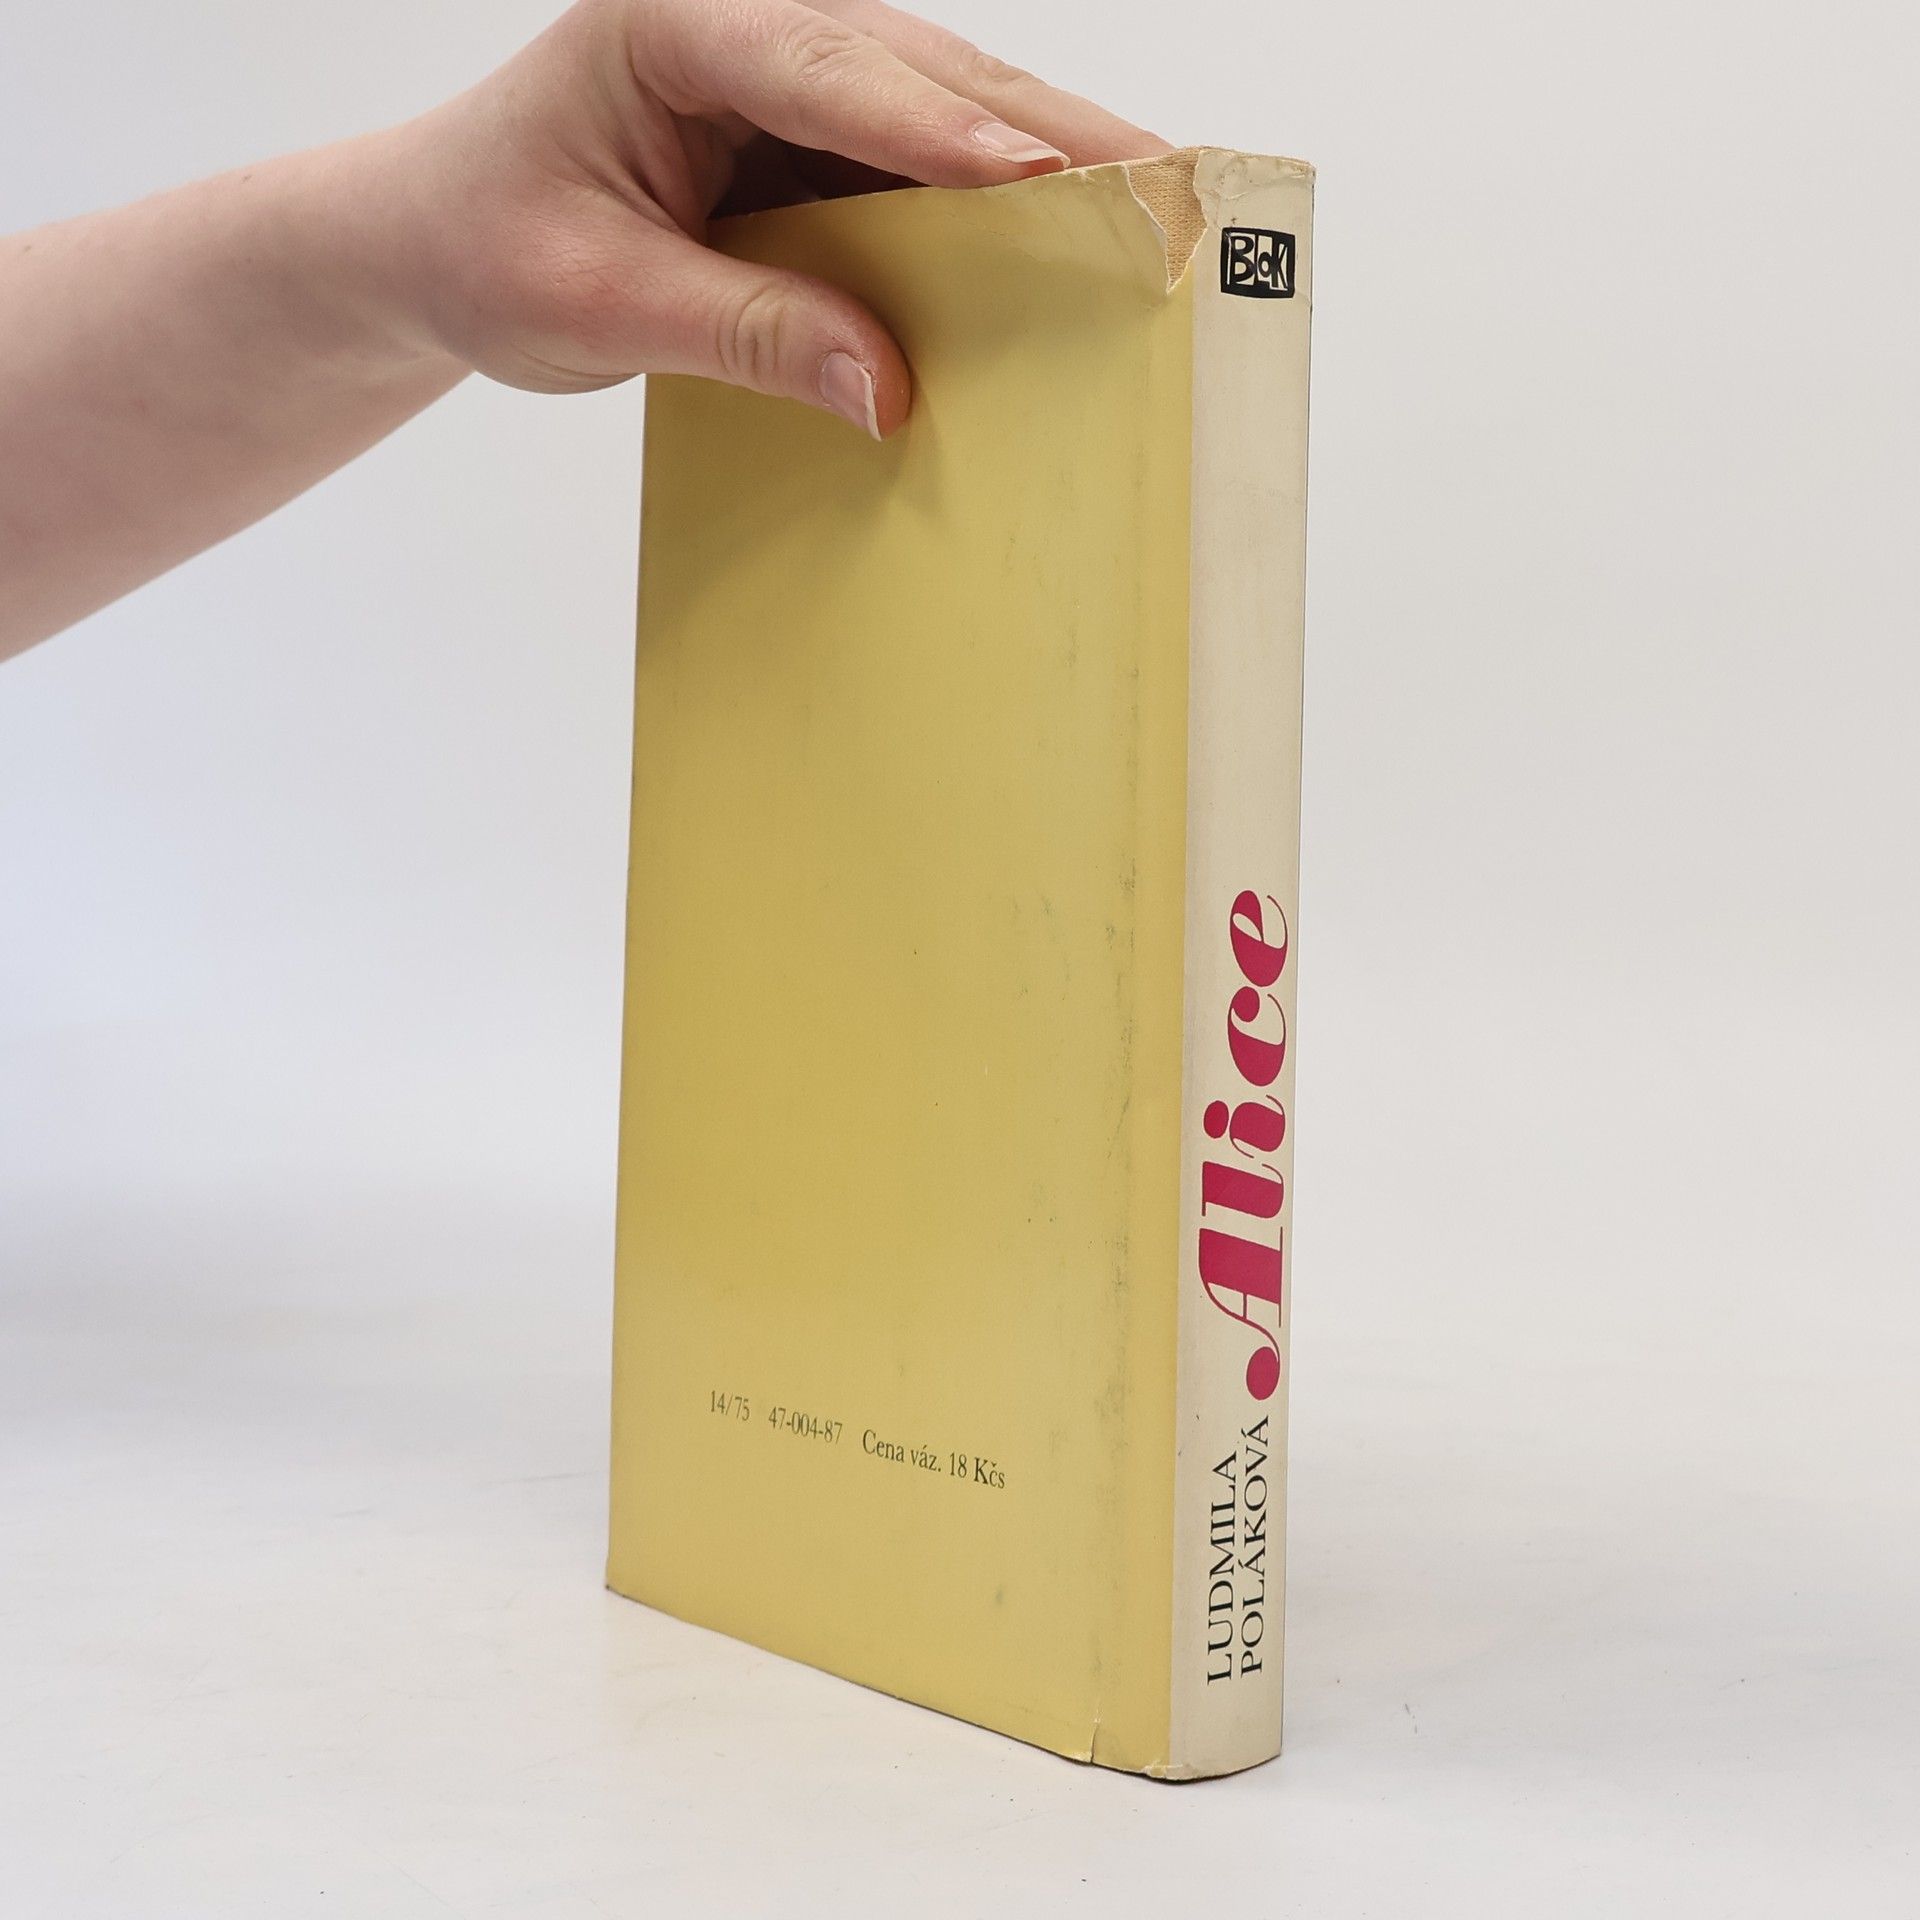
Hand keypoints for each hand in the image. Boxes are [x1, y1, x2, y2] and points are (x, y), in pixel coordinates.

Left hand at [358, 0, 1167, 432]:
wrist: (437, 244)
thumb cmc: (486, 248)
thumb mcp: (602, 305)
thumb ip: (746, 334)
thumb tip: (890, 389)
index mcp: (669, 23)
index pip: (828, 70)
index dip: (944, 132)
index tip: (1046, 181)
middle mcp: (742, 23)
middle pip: (920, 70)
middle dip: (1046, 133)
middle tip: (1167, 181)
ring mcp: (783, 70)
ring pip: (939, 107)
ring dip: (1043, 161)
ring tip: (1153, 204)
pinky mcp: (805, 131)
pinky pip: (915, 162)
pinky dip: (989, 204)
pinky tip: (1066, 235)